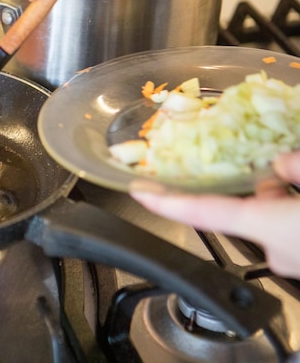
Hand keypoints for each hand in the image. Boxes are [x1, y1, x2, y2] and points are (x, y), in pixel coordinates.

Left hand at [128, 150, 299, 278]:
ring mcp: (293, 262)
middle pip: (242, 210)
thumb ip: (297, 165)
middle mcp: (275, 250)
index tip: (138, 192)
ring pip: (269, 220)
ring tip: (294, 179)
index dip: (166, 203)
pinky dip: (290, 216)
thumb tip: (280, 160)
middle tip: (270, 165)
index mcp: (271, 226)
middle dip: (251, 188)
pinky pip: (287, 233)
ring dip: (276, 201)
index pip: (203, 213)